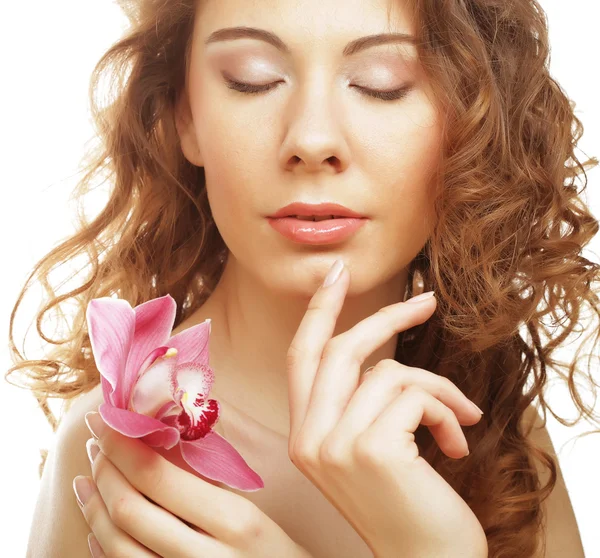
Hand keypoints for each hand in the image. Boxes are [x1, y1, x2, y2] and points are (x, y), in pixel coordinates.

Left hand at [73, 413, 312, 557]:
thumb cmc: (287, 544)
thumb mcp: (268, 499)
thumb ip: (227, 456)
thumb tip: (183, 409)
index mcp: (235, 521)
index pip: (158, 478)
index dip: (123, 445)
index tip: (106, 417)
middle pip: (131, 511)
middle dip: (104, 469)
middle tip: (96, 440)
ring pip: (118, 548)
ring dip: (93, 508)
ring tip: (85, 476)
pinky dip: (101, 549)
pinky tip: (96, 525)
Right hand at [286, 261, 487, 557]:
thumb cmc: (404, 503)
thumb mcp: (367, 448)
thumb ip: (359, 403)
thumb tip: (387, 356)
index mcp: (303, 435)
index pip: (301, 356)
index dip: (318, 311)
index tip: (336, 273)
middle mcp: (307, 437)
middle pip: (343, 349)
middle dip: (389, 318)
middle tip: (426, 302)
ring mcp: (334, 443)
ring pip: (391, 372)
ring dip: (438, 389)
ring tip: (460, 417)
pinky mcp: (370, 448)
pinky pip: (415, 394)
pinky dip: (447, 411)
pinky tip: (456, 445)